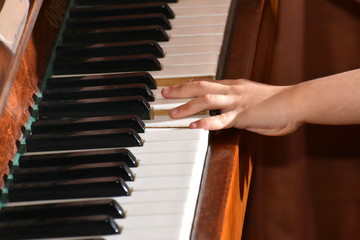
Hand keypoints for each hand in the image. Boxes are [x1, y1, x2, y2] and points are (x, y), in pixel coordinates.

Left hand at [161, 79, 299, 135]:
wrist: (297, 101)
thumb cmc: (279, 103)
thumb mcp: (253, 101)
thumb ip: (238, 107)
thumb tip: (228, 116)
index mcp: (235, 86)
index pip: (207, 83)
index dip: (189, 85)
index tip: (176, 87)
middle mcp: (232, 90)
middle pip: (200, 86)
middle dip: (180, 90)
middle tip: (164, 93)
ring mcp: (237, 102)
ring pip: (205, 100)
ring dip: (186, 106)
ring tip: (171, 112)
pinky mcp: (243, 115)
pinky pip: (221, 119)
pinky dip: (206, 122)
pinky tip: (194, 126)